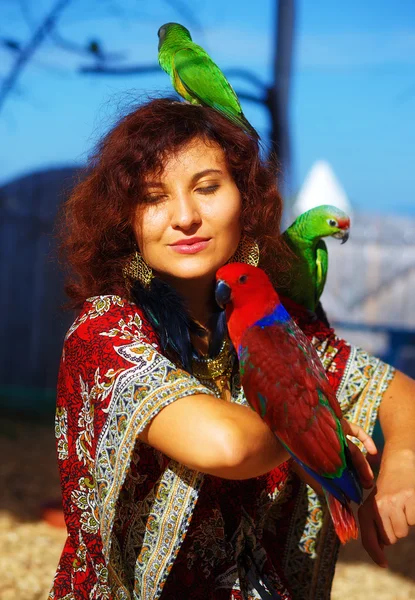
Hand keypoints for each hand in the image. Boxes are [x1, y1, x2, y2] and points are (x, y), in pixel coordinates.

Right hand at [291, 419, 375, 495]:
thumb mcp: (310, 473)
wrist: (287, 435)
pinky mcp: (340, 423)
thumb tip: (340, 499)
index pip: (344, 467)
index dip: (353, 477)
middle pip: (351, 459)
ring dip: (363, 464)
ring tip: (369, 478)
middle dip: (360, 473)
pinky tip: (373, 451)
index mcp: (327, 454)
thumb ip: (323, 484)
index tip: (359, 489)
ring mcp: (337, 433)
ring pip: (354, 449)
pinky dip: (366, 440)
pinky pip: (356, 431)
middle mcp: (333, 443)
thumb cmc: (297, 454)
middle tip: (368, 486)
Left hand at [358, 448, 414, 567]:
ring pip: (403, 531)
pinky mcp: (410, 498)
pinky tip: (411, 504)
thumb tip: (382, 548)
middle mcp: (379, 505)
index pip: (368, 538)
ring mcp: (395, 502)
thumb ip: (376, 525)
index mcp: (367, 508)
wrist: (398, 463)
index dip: (375, 554)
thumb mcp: (376, 504)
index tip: (383, 564)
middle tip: (396, 514)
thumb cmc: (388, 488)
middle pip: (390, 538)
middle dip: (395, 532)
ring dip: (405, 523)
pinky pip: (414, 520)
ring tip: (403, 507)